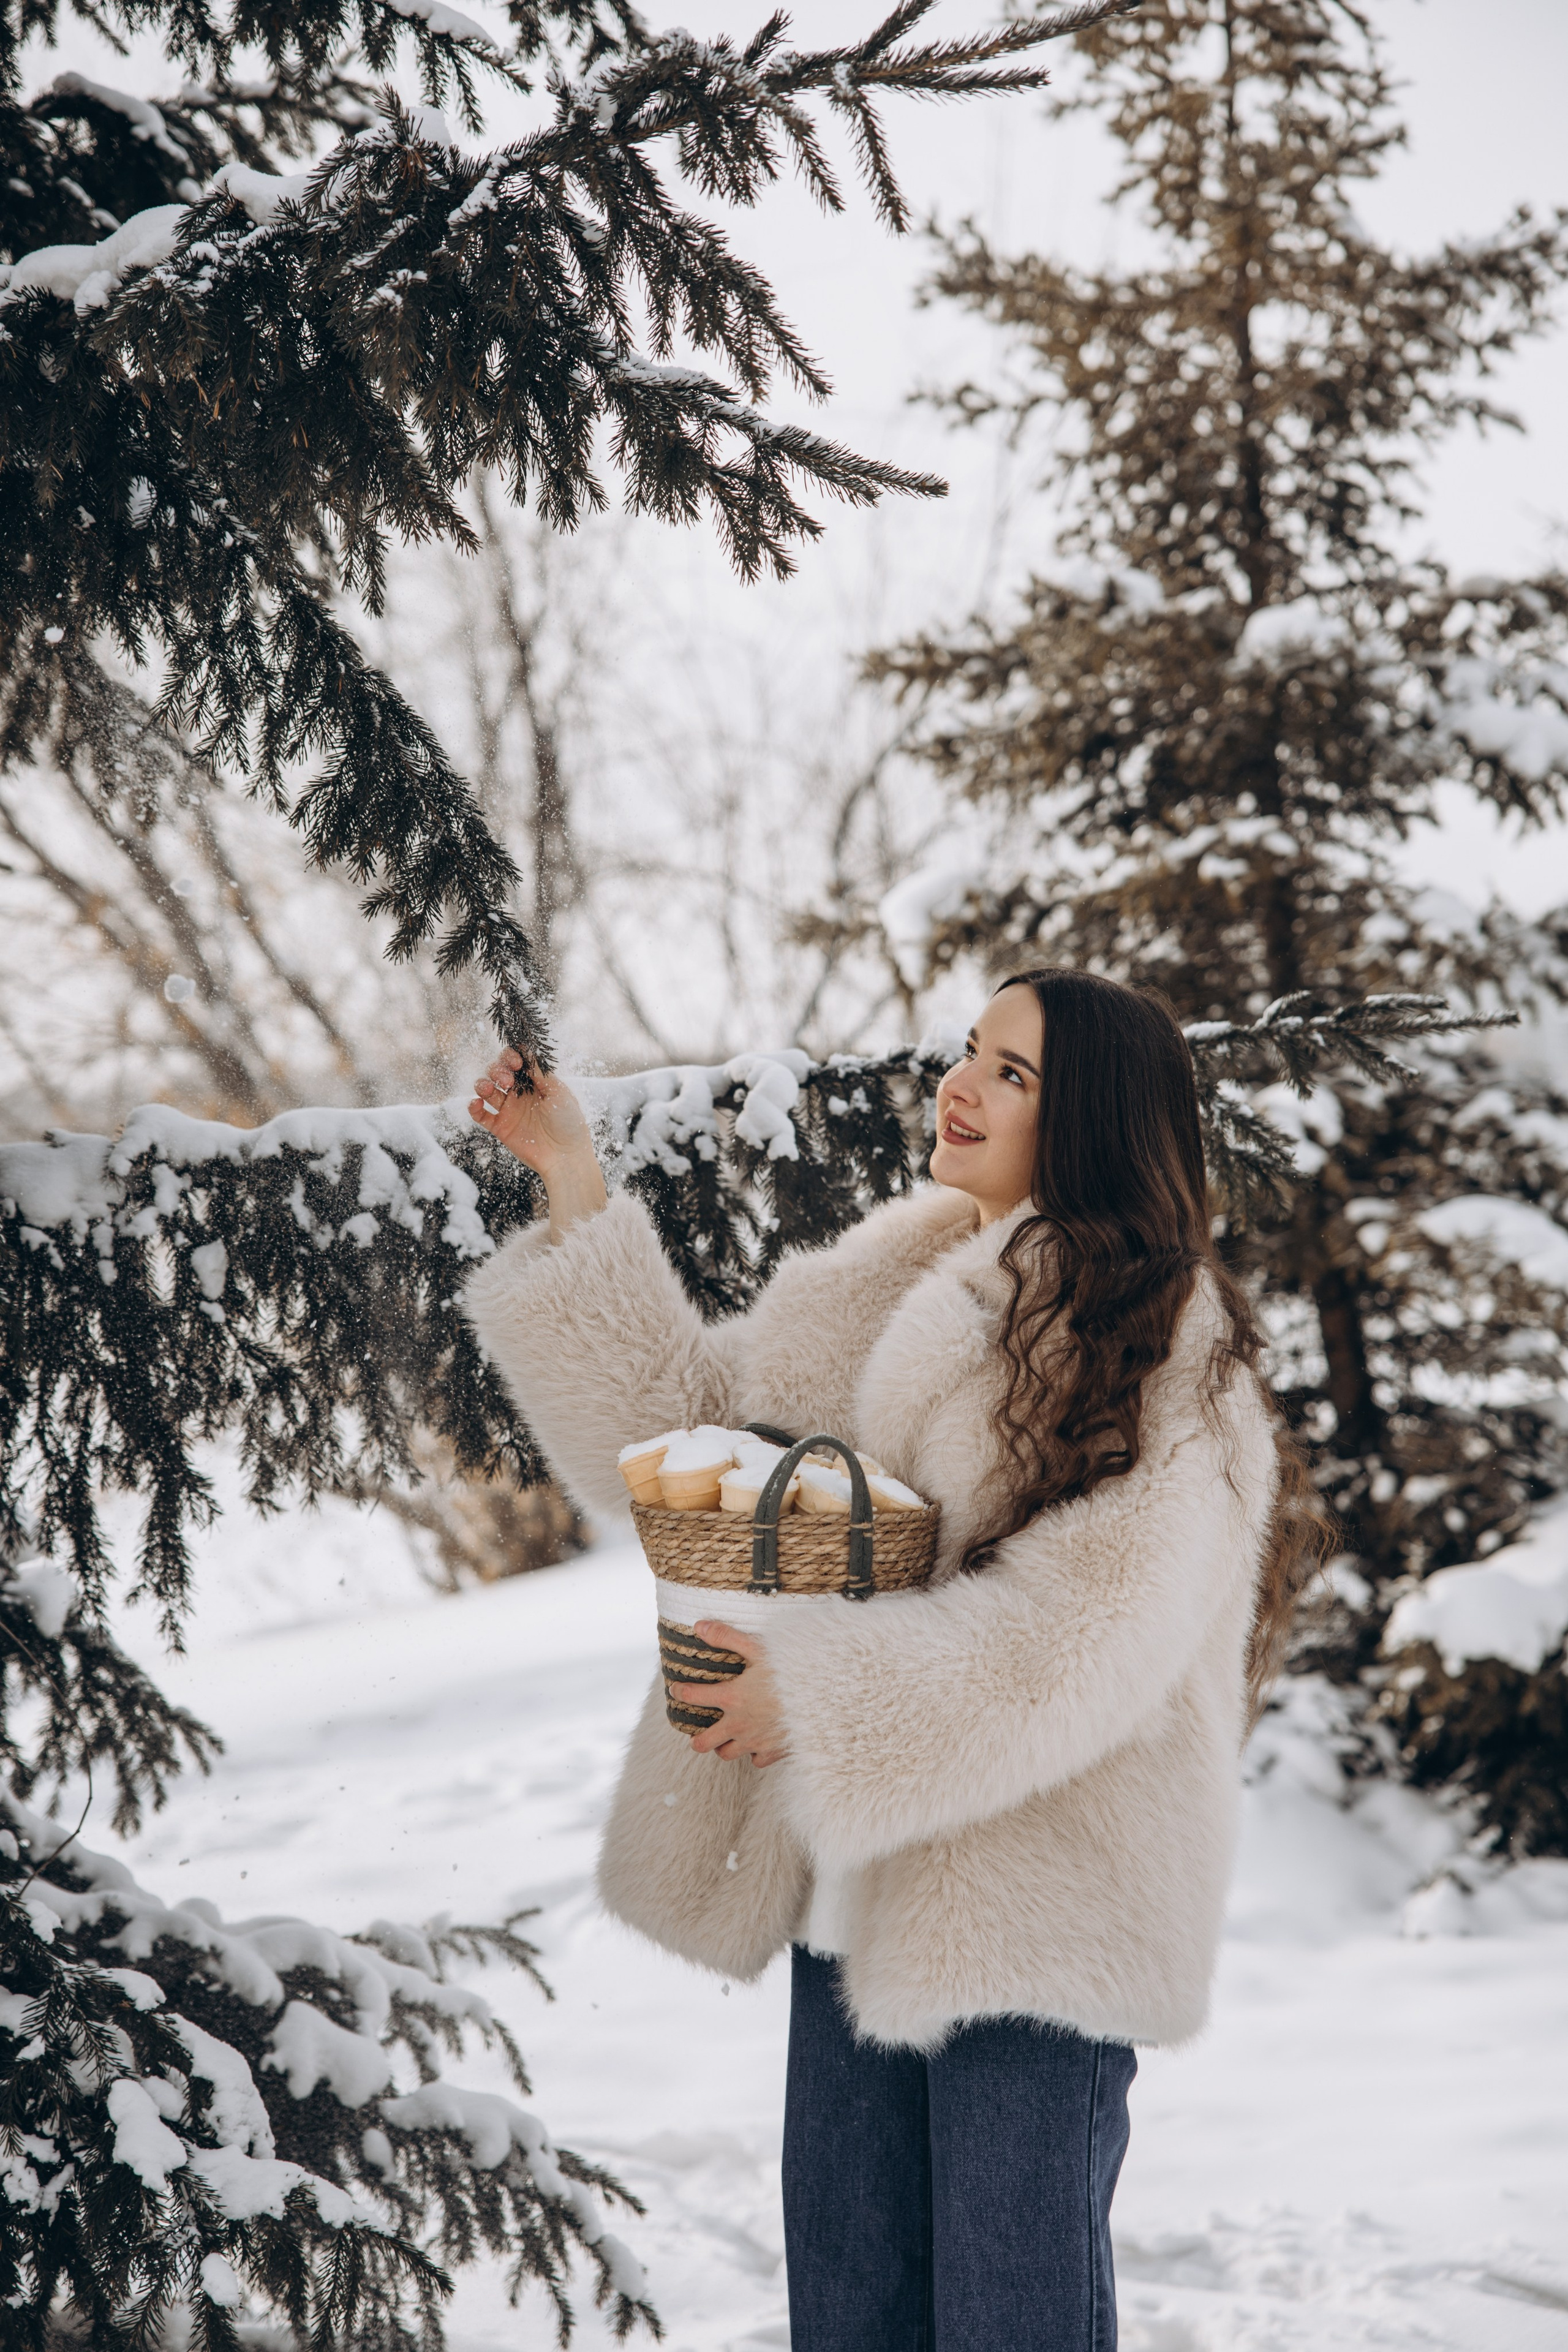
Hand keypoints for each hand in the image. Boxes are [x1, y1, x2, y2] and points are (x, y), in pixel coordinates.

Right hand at [468, 1047, 592, 1176]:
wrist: (566, 1156)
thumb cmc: (569, 1122)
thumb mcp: (559, 1092)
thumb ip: (540, 1072)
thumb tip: (526, 1050)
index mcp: (535, 1083)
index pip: (516, 1061)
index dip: (511, 1056)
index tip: (516, 1062)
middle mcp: (520, 1094)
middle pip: (498, 1072)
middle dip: (498, 1069)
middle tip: (508, 1081)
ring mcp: (509, 1110)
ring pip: (487, 1090)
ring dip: (483, 1084)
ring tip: (490, 1089)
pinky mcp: (501, 1127)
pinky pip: (480, 1115)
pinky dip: (473, 1107)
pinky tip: (476, 1103)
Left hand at [671, 1623, 787, 1767]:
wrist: (824, 1698)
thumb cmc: (793, 1671)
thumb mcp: (759, 1648)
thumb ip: (727, 1637)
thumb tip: (699, 1626)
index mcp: (732, 1698)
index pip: (693, 1697)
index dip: (680, 1693)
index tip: (676, 1690)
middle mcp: (738, 1725)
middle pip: (703, 1743)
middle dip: (697, 1738)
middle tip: (698, 1730)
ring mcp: (755, 1742)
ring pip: (726, 1754)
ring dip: (723, 1746)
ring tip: (726, 1737)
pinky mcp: (773, 1753)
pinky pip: (755, 1761)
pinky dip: (753, 1753)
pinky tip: (757, 1742)